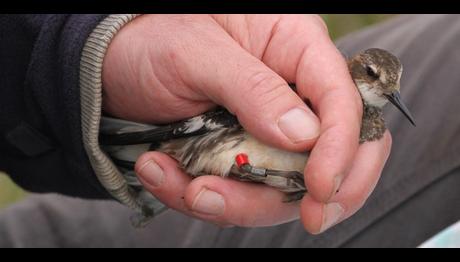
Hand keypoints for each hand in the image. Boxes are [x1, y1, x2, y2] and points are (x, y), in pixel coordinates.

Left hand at [102, 14, 391, 232]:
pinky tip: (163, 173)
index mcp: (295, 46)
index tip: (320, 188)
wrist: (114, 62)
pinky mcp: (242, 155)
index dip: (341, 147)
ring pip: (283, 184)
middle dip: (317, 193)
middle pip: (332, 151)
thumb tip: (304, 136)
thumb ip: (252, 88)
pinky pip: (240, 192)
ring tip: (186, 188)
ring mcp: (268, 128)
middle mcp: (291, 90)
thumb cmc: (154, 38)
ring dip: (239, 202)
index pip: (342, 98)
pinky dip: (205, 197)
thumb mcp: (195, 52)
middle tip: (305, 221)